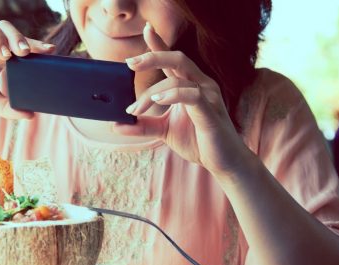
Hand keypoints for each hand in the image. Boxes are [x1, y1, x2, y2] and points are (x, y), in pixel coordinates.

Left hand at [114, 23, 249, 177]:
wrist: (222, 161)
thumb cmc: (197, 141)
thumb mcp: (164, 131)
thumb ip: (143, 125)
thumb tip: (116, 125)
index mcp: (190, 84)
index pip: (173, 60)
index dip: (160, 43)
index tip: (146, 29)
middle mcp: (201, 84)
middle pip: (177, 59)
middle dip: (152, 57)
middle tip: (130, 63)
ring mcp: (208, 96)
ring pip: (179, 79)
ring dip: (152, 92)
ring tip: (136, 109)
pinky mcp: (211, 111)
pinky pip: (192, 95)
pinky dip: (172, 94)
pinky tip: (158, 101)